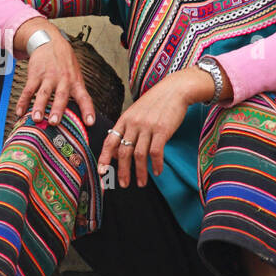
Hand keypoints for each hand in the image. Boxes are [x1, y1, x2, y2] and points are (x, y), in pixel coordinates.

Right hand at [14, 28, 96, 126]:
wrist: (50, 41)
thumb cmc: (65, 62)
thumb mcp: (76, 75)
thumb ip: (76, 93)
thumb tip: (80, 115)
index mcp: (75, 82)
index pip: (84, 98)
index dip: (88, 110)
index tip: (90, 122)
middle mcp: (63, 80)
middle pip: (61, 96)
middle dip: (58, 110)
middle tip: (54, 122)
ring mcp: (48, 78)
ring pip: (43, 94)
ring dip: (39, 107)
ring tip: (36, 119)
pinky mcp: (35, 75)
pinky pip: (28, 90)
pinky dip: (23, 102)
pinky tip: (19, 112)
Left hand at [96, 68, 213, 187]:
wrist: (175, 90)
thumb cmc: (155, 103)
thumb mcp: (136, 112)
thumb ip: (126, 130)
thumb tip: (117, 152)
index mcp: (124, 119)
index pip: (110, 141)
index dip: (104, 158)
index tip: (101, 172)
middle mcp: (133, 123)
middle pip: (123, 152)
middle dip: (122, 171)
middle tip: (123, 184)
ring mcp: (147, 126)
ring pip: (139, 155)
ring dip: (140, 172)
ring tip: (141, 183)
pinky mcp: (162, 130)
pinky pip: (156, 152)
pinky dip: (156, 164)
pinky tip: (157, 172)